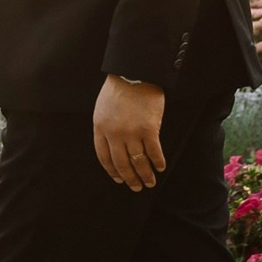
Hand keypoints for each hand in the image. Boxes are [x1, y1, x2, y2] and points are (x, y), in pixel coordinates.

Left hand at [92, 76, 165, 191]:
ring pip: (138, 161)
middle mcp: (114, 135)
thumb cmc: (118, 89)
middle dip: (130, 178)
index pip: (104, 158)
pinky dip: (158, 162)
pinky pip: (154, 151)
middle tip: (136, 187)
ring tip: (150, 183)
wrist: (134, 73)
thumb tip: (114, 146)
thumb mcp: (102, 109)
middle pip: (121, 164)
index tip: (119, 179)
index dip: (112, 171)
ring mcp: (132, 133)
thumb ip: (105, 128)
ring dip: (145, 175)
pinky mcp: (149, 129)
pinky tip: (160, 167)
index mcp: (100, 129)